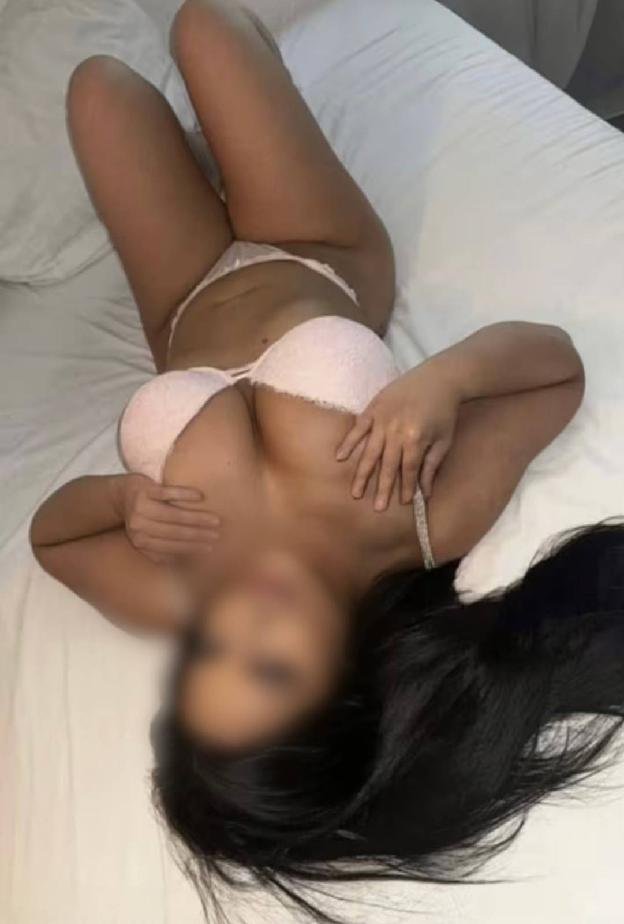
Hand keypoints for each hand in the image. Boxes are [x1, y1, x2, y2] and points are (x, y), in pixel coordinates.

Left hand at [115, 474, 219, 562]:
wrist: (121, 495)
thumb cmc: (141, 519)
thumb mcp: (144, 538)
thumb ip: (158, 551)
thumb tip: (183, 564)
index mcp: (140, 541)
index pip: (170, 546)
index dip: (190, 547)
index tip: (209, 548)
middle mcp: (139, 525)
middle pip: (174, 531)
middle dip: (198, 534)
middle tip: (217, 534)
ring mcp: (141, 506)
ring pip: (174, 514)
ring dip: (196, 517)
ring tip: (214, 520)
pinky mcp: (146, 489)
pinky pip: (168, 492)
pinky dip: (185, 494)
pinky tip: (199, 497)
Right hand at [335, 365, 459, 509]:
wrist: (439, 377)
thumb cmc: (444, 412)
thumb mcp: (443, 440)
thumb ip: (432, 466)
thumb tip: (425, 493)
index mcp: (416, 438)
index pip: (408, 469)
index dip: (406, 487)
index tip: (403, 502)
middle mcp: (396, 430)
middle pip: (387, 465)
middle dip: (382, 488)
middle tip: (377, 508)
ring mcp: (382, 418)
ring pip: (369, 451)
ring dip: (362, 473)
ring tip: (355, 492)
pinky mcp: (374, 407)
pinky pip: (358, 428)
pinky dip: (348, 442)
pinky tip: (340, 457)